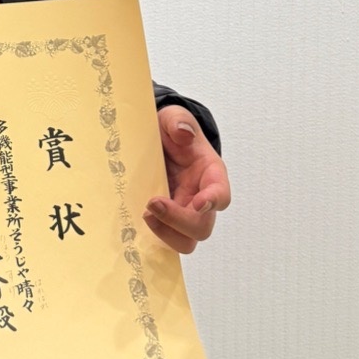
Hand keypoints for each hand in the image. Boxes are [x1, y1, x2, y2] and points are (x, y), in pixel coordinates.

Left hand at [145, 107, 230, 254]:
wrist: (161, 140)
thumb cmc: (173, 131)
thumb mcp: (174, 117)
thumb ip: (179, 121)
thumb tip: (182, 133)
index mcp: (211, 174)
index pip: (221, 194)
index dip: (213, 201)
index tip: (198, 203)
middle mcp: (201, 198)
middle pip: (201, 227)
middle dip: (178, 221)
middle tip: (152, 203)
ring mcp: (184, 212)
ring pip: (185, 241)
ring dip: (165, 234)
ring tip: (145, 214)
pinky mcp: (166, 220)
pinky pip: (165, 238)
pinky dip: (153, 236)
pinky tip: (136, 221)